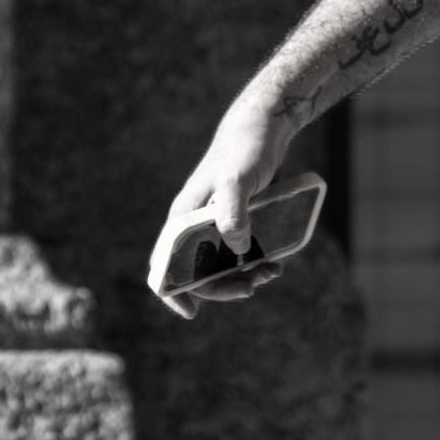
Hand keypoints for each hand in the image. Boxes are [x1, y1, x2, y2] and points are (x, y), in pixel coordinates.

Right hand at [152, 103, 289, 319]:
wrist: (264, 128)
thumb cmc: (245, 149)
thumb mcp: (238, 178)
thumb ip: (233, 211)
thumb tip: (237, 250)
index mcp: (185, 217)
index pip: (164, 263)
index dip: (172, 292)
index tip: (192, 312)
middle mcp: (195, 223)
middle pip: (197, 273)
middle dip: (222, 288)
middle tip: (250, 289)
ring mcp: (216, 223)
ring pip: (220, 265)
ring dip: (242, 277)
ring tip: (270, 273)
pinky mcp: (236, 220)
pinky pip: (239, 253)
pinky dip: (254, 264)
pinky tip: (274, 263)